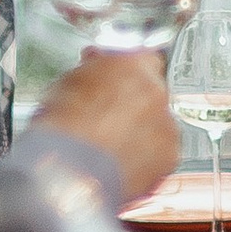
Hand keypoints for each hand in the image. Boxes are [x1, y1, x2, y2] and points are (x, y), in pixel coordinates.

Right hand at [24, 50, 178, 201]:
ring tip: (108, 148)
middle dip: (132, 102)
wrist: (69, 175)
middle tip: (105, 118)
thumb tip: (94, 67)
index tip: (111, 79)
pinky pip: (161, 152)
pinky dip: (145, 158)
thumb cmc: (61, 132)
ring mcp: (166, 124)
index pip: (140, 56)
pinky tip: (119, 164)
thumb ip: (91, 70)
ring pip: (157, 123)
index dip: (123, 71)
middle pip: (150, 91)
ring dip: (140, 131)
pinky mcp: (170, 157)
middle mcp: (155, 90)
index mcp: (130, 63)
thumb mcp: (66, 85)